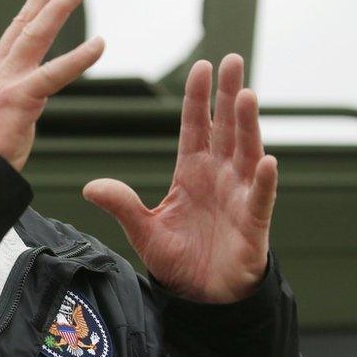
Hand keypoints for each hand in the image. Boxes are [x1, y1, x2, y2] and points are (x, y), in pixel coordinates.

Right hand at [0, 0, 103, 170]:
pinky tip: (100, 44)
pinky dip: (78, 59)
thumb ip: (7, 99)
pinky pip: (53, 75)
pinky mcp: (18, 100)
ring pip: (37, 34)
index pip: (17, 30)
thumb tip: (19, 99)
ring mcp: (6, 82)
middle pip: (26, 20)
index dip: (36, 3)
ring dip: (60, 5)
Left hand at [83, 55, 276, 302]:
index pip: (196, 127)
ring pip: (246, 152)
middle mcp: (219, 177)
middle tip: (232, 60)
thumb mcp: (142, 229)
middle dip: (228, 95)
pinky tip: (267, 161)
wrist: (202, 297)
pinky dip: (264, 181)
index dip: (199, 98)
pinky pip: (260, 199)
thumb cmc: (179, 260)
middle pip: (225, 128)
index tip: (201, 66)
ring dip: (248, 125)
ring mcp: (238, 197)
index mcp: (192, 173)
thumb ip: (121, 204)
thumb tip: (89, 186)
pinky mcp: (253, 224)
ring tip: (247, 94)